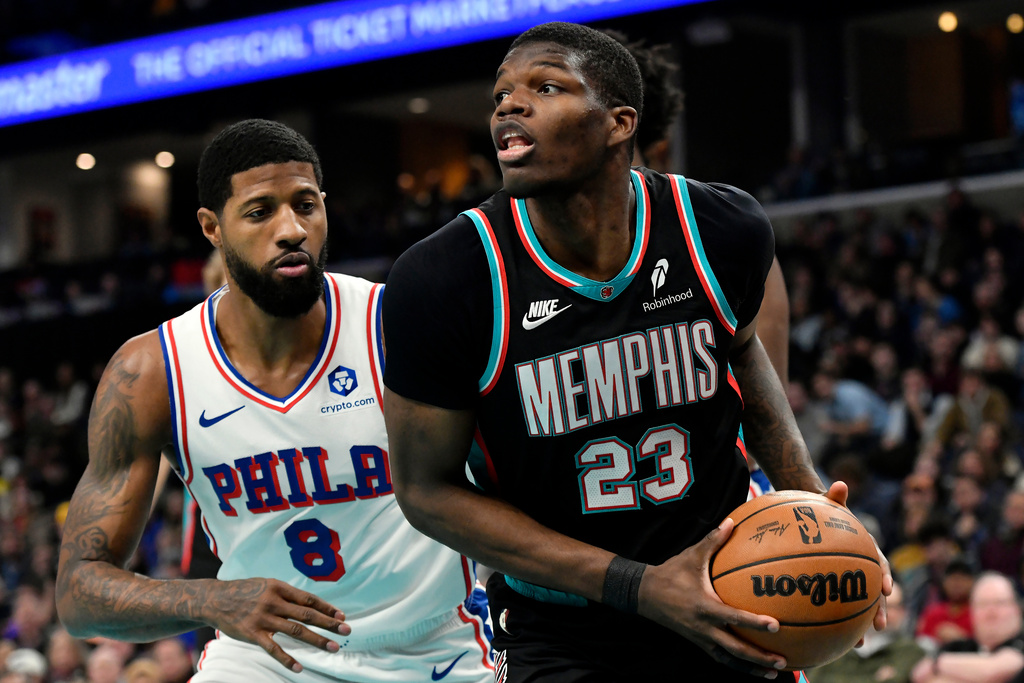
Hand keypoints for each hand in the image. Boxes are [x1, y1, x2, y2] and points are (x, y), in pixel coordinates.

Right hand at [202, 578, 349, 671]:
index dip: (326, 608)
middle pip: (307, 615)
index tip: (342, 615)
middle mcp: (273, 602)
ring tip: (334, 647)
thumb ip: (286, 594)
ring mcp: (263, 618)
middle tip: (346, 630)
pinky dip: (287, 659)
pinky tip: (299, 668)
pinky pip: (273, 649)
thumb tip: (310, 604)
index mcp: (279, 587)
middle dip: (329, 623)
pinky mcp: (252, 634)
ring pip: (296, 631)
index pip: (308, 599)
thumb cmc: (245, 591)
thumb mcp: (266, 585)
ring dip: (317, 640)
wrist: (214, 599)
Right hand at [638, 519, 785, 678]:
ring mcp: (700, 638)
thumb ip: (713, 540)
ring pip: (728, 660)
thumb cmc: (670, 573)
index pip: (733, 617)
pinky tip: (752, 668)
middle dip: (759, 657)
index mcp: (704, 606)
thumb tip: (732, 522)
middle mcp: (703, 627)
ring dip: (751, 668)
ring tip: (773, 674)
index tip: (776, 626)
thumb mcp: (691, 556)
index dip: (754, 623)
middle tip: (782, 661)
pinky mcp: (697, 643)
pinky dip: (737, 666)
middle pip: (735, 649)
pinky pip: (720, 658)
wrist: (643, 594)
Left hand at [824, 481, 892, 636]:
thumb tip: (839, 484)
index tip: (887, 589)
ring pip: (860, 602)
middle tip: (877, 625)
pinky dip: (840, 619)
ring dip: (860, 622)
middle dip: (877, 608)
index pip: (879, 562)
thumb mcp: (828, 502)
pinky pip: (841, 603)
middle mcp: (862, 564)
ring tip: (859, 642)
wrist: (811, 516)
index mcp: (865, 547)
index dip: (885, 576)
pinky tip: (835, 636)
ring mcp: (850, 576)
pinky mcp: (837, 584)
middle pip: (874, 589)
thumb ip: (835, 496)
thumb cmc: (822, 509)